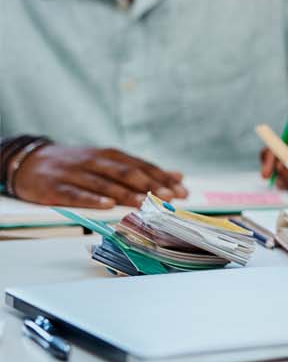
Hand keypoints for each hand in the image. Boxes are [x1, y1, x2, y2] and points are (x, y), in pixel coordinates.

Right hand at [9, 145, 186, 207]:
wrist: (31, 161)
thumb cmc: (77, 165)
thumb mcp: (108, 163)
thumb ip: (141, 170)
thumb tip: (177, 176)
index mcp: (111, 156)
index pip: (142, 167)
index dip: (163, 179)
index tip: (182, 191)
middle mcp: (96, 161)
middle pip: (127, 173)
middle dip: (150, 185)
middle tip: (169, 197)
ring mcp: (75, 173)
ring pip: (105, 183)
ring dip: (126, 193)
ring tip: (145, 203)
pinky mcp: (56, 186)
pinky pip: (76, 193)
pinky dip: (92, 199)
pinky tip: (107, 205)